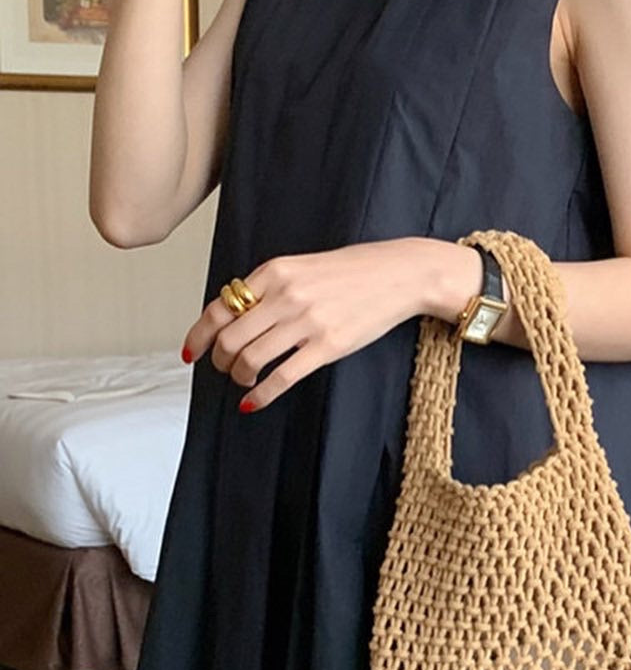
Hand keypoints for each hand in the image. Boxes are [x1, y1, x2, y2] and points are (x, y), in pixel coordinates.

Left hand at [181, 239, 442, 410]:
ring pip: (250, 359)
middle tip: (224, 369)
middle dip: (219, 362)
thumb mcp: (302, 266)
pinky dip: (261, 395)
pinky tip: (253, 402)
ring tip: (244, 382)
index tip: (191, 353)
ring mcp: (307, 322)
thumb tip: (234, 316)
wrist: (400, 274)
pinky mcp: (329, 346)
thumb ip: (269, 287)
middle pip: (229, 338)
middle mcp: (286, 295)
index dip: (198, 335)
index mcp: (275, 271)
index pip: (220, 308)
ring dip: (239, 378)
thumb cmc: (353, 271)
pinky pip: (282, 377)